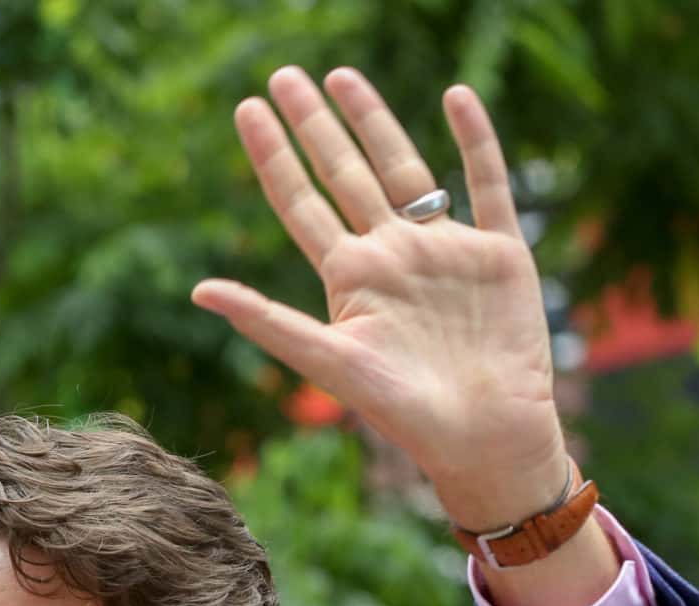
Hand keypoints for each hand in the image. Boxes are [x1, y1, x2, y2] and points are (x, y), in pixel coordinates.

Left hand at [194, 67, 573, 530]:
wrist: (488, 437)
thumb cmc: (407, 414)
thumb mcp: (332, 364)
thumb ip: (270, 323)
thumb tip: (200, 290)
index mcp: (351, 279)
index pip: (300, 203)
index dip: (274, 155)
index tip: (247, 107)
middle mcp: (392, 256)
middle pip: (345, 175)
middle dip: (316, 125)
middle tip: (284, 75)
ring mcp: (444, 251)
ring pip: (405, 168)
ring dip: (375, 122)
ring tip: (343, 76)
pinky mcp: (499, 254)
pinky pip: (486, 183)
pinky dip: (475, 139)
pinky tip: (458, 95)